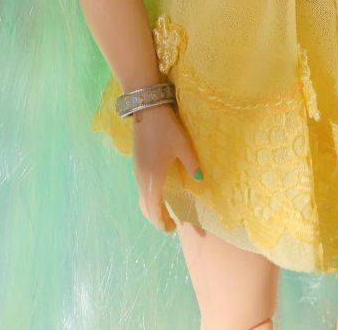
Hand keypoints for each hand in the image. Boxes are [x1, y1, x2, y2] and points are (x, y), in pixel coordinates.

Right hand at [131, 103, 201, 232]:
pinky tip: (158, 192)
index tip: (172, 229)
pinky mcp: (136, 162)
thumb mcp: (183, 145)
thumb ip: (191, 163)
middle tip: (171, 225)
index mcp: (153, 177)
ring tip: (165, 212)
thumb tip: (200, 179)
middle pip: (146, 206)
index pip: (154, 208)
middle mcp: (142, 178)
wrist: (147, 108)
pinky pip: (141, 188)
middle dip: (157, 218)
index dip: (162, 221)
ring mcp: (136, 170)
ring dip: (152, 208)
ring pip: (142, 197)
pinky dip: (148, 197)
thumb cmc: (166, 128)